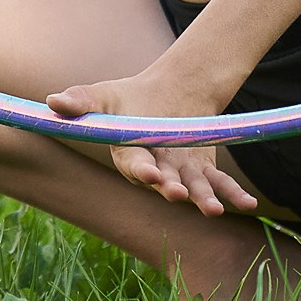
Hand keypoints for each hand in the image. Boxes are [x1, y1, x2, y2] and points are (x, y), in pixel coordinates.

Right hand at [47, 67, 258, 217]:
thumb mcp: (104, 95)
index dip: (141, 170)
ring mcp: (182, 172)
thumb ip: (81, 101)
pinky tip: (249, 204)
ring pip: (193, 188)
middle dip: (170, 188)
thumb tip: (52, 101)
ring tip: (212, 209)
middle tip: (177, 194)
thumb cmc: (130, 99)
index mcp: (131, 154)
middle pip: (164, 181)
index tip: (150, 173)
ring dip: (203, 199)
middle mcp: (156, 169)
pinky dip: (234, 194)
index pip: (135, 164)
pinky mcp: (204, 169)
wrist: (167, 91)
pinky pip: (221, 184)